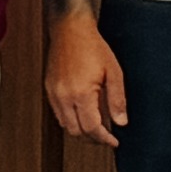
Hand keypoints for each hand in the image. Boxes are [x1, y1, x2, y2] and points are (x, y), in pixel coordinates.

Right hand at [45, 9, 126, 145]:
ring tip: (96, 126)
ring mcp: (54, 93)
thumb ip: (117, 100)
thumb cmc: (92, 46)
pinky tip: (82, 113)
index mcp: (80, 93)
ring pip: (65, 125)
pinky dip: (70, 119)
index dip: (104, 139)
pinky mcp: (49, 89)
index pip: (91, 128)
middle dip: (93, 138)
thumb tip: (120, 121)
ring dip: (81, 130)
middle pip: (76, 131)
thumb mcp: (114, 73)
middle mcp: (63, 96)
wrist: (70, 29)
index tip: (113, 142)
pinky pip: (58, 113)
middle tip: (106, 137)